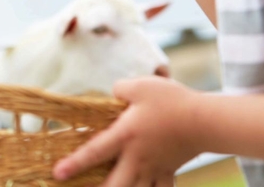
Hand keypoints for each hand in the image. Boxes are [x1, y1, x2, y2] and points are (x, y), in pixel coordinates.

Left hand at [53, 77, 201, 186]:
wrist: (205, 120)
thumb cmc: (170, 101)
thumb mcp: (139, 85)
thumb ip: (120, 89)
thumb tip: (113, 94)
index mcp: (125, 135)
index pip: (94, 152)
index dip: (74, 164)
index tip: (58, 174)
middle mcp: (137, 157)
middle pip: (115, 185)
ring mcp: (154, 168)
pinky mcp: (169, 171)